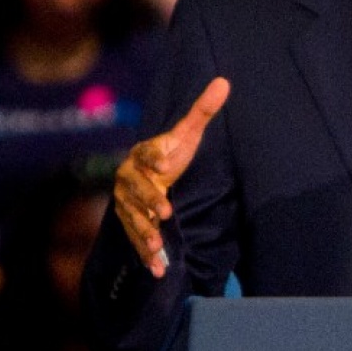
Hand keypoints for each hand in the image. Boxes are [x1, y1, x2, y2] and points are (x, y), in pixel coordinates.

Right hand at [113, 77, 230, 277]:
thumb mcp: (187, 135)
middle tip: (166, 213)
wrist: (150, 176)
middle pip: (136, 190)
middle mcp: (129, 178)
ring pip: (133, 218)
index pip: (146, 153)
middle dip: (149, 202)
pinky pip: (134, 239)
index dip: (154, 158)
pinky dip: (145, 255)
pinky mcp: (130, 223)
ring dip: (144, 233)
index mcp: (141, 154)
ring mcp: (127, 203)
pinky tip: (157, 269)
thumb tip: (225, 81)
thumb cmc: (170, 155)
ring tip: (158, 247)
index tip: (166, 165)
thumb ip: (202, 111)